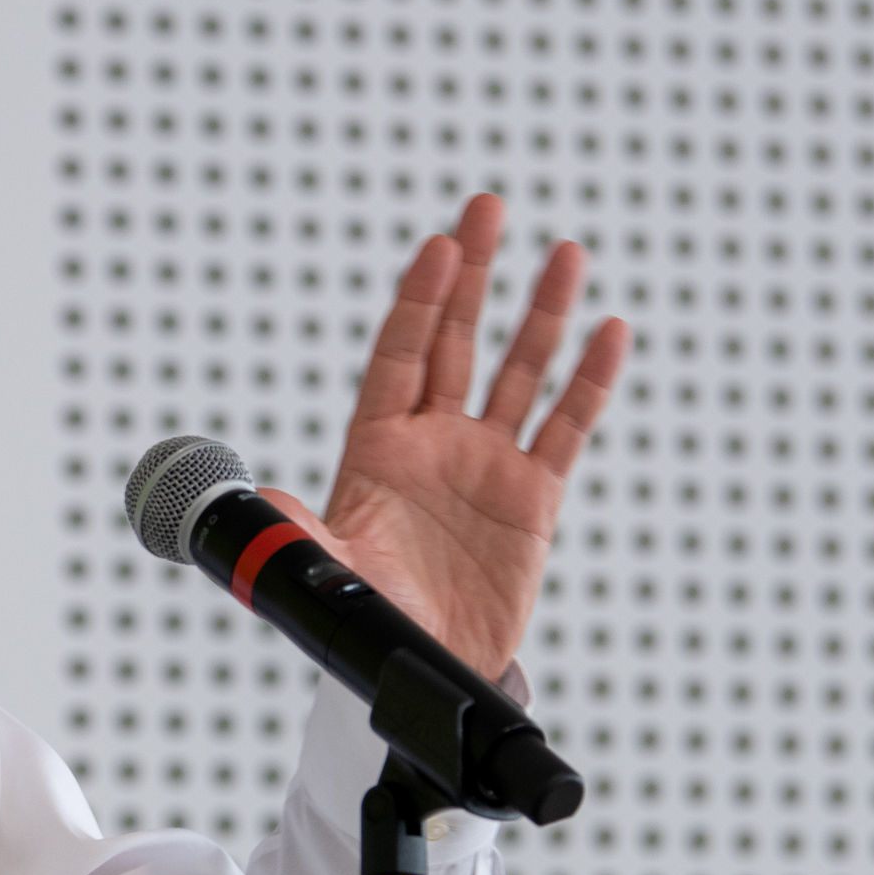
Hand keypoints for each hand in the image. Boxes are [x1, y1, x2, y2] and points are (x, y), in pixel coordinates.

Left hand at [316, 192, 629, 681]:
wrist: (425, 666)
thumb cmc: (372, 617)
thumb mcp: (329, 571)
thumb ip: (301, 532)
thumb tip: (264, 502)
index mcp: (377, 447)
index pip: (400, 355)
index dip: (419, 302)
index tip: (437, 247)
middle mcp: (434, 442)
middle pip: (456, 340)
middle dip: (472, 275)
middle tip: (486, 207)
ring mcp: (487, 463)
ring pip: (518, 370)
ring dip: (541, 313)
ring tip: (565, 252)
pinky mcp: (534, 496)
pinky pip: (567, 426)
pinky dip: (589, 381)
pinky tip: (609, 332)